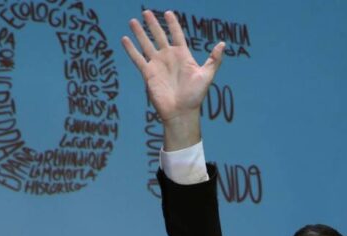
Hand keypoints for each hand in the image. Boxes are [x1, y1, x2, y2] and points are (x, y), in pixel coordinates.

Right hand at [121, 10, 224, 150]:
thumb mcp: (206, 75)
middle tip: (146, 11)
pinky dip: (131, 49)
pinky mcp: (148, 73)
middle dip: (153, 24)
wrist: (181, 112)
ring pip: (146, 44)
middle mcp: (169, 58)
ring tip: (133, 21)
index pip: (177, 35)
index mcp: (183, 55)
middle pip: (159, 36)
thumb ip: (213, 59)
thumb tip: (222, 44)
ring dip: (139, 33)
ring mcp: (157, 65)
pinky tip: (124, 39)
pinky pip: (138, 59)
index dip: (173, 24)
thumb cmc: (195, 96)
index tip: (168, 12)